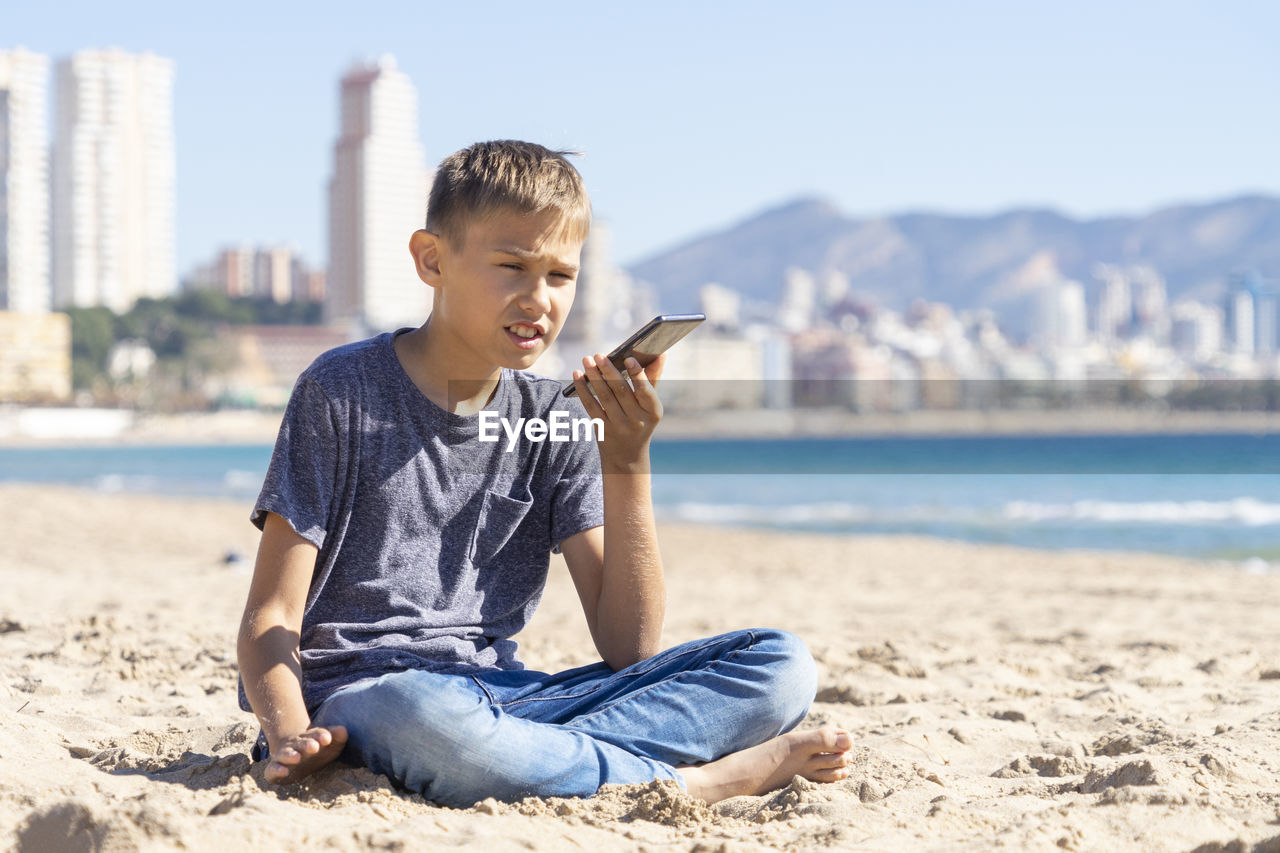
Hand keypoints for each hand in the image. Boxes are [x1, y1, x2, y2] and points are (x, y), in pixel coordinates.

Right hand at [264, 725, 347, 784]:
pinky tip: (283, 771)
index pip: (316, 734)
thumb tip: (343, 730)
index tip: (327, 738)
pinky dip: (276, 770)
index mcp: (310, 738)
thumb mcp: (330, 745)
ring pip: (285, 754)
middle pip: (301, 743)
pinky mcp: (274, 769)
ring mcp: (284, 757)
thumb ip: (337, 737)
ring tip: (296, 757)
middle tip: (314, 746)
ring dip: (290, 755)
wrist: (293, 755)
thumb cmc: (317, 750)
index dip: (321, 735)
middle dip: (307, 744)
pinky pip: (273, 769)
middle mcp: (296, 746)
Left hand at [572, 353, 664, 472]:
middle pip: (621, 391)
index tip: (628, 358)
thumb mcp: (650, 404)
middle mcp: (637, 421)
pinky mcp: (602, 430)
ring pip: (604, 397)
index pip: (646, 391)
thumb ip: (653, 378)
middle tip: (599, 355)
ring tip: (587, 360)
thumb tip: (661, 353)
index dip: (637, 374)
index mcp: (653, 412)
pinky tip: (577, 375)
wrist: (627, 455)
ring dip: (594, 377)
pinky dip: (583, 389)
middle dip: (609, 371)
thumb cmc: (641, 420)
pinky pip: (591, 406)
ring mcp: (618, 427)